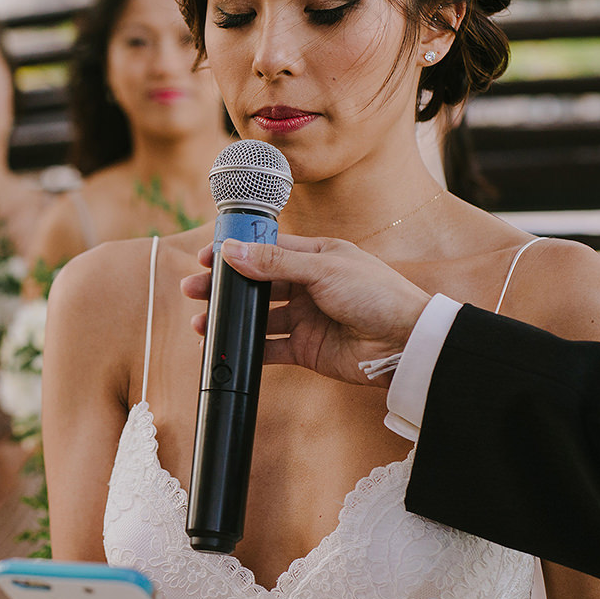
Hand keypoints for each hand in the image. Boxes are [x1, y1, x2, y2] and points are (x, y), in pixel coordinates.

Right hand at [181, 236, 431, 386]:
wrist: (406, 343)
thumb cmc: (377, 295)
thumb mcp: (323, 269)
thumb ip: (275, 263)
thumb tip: (233, 251)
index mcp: (317, 256)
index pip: (268, 249)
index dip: (237, 251)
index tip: (207, 256)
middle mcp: (309, 286)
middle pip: (257, 283)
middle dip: (225, 287)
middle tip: (193, 290)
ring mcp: (307, 318)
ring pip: (259, 317)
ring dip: (231, 319)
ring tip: (202, 324)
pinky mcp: (307, 349)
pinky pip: (269, 348)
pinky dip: (247, 349)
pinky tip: (225, 349)